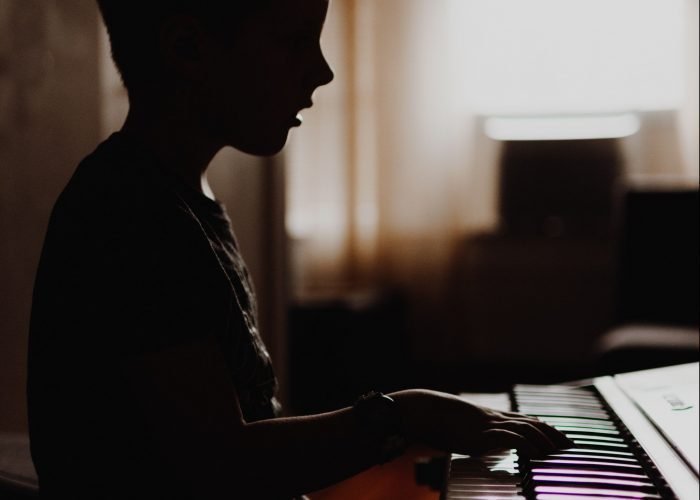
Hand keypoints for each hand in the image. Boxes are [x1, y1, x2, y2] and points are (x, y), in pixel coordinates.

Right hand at [393, 389, 572, 457]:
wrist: (424, 410)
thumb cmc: (437, 418)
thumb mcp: (459, 425)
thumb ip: (473, 432)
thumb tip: (476, 440)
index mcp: (490, 416)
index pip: (524, 419)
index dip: (544, 427)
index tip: (559, 436)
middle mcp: (494, 418)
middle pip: (532, 422)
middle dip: (552, 434)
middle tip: (569, 445)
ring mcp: (489, 425)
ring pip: (526, 428)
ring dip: (544, 440)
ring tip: (558, 452)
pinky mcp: (482, 434)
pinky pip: (511, 438)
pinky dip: (527, 445)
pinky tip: (536, 454)